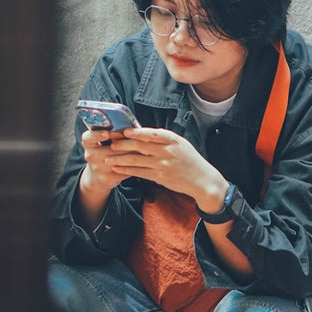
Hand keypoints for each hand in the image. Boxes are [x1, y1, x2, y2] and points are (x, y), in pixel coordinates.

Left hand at [108, 127, 228, 212]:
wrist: (202, 180)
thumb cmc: (190, 160)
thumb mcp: (181, 143)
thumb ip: (163, 138)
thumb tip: (143, 133)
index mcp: (172, 139)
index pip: (150, 133)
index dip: (135, 132)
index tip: (123, 131)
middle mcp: (167, 150)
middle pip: (139, 146)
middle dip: (123, 144)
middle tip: (111, 143)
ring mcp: (162, 164)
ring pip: (136, 159)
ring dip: (120, 158)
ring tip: (108, 157)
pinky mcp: (159, 177)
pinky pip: (138, 172)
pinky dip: (126, 170)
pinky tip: (117, 168)